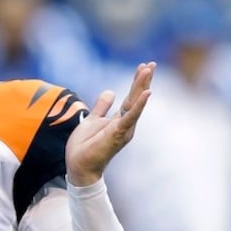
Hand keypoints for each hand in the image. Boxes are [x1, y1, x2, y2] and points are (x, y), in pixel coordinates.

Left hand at [65, 62, 155, 186]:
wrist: (79, 166)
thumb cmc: (85, 146)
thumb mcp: (92, 120)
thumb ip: (102, 107)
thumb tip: (110, 91)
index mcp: (119, 120)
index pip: (130, 97)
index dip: (137, 82)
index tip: (144, 66)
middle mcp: (125, 124)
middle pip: (136, 98)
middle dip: (143, 80)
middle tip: (151, 63)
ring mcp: (123, 129)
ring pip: (135, 104)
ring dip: (142, 87)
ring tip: (148, 71)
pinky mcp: (117, 133)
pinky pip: (130, 116)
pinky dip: (138, 105)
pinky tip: (147, 93)